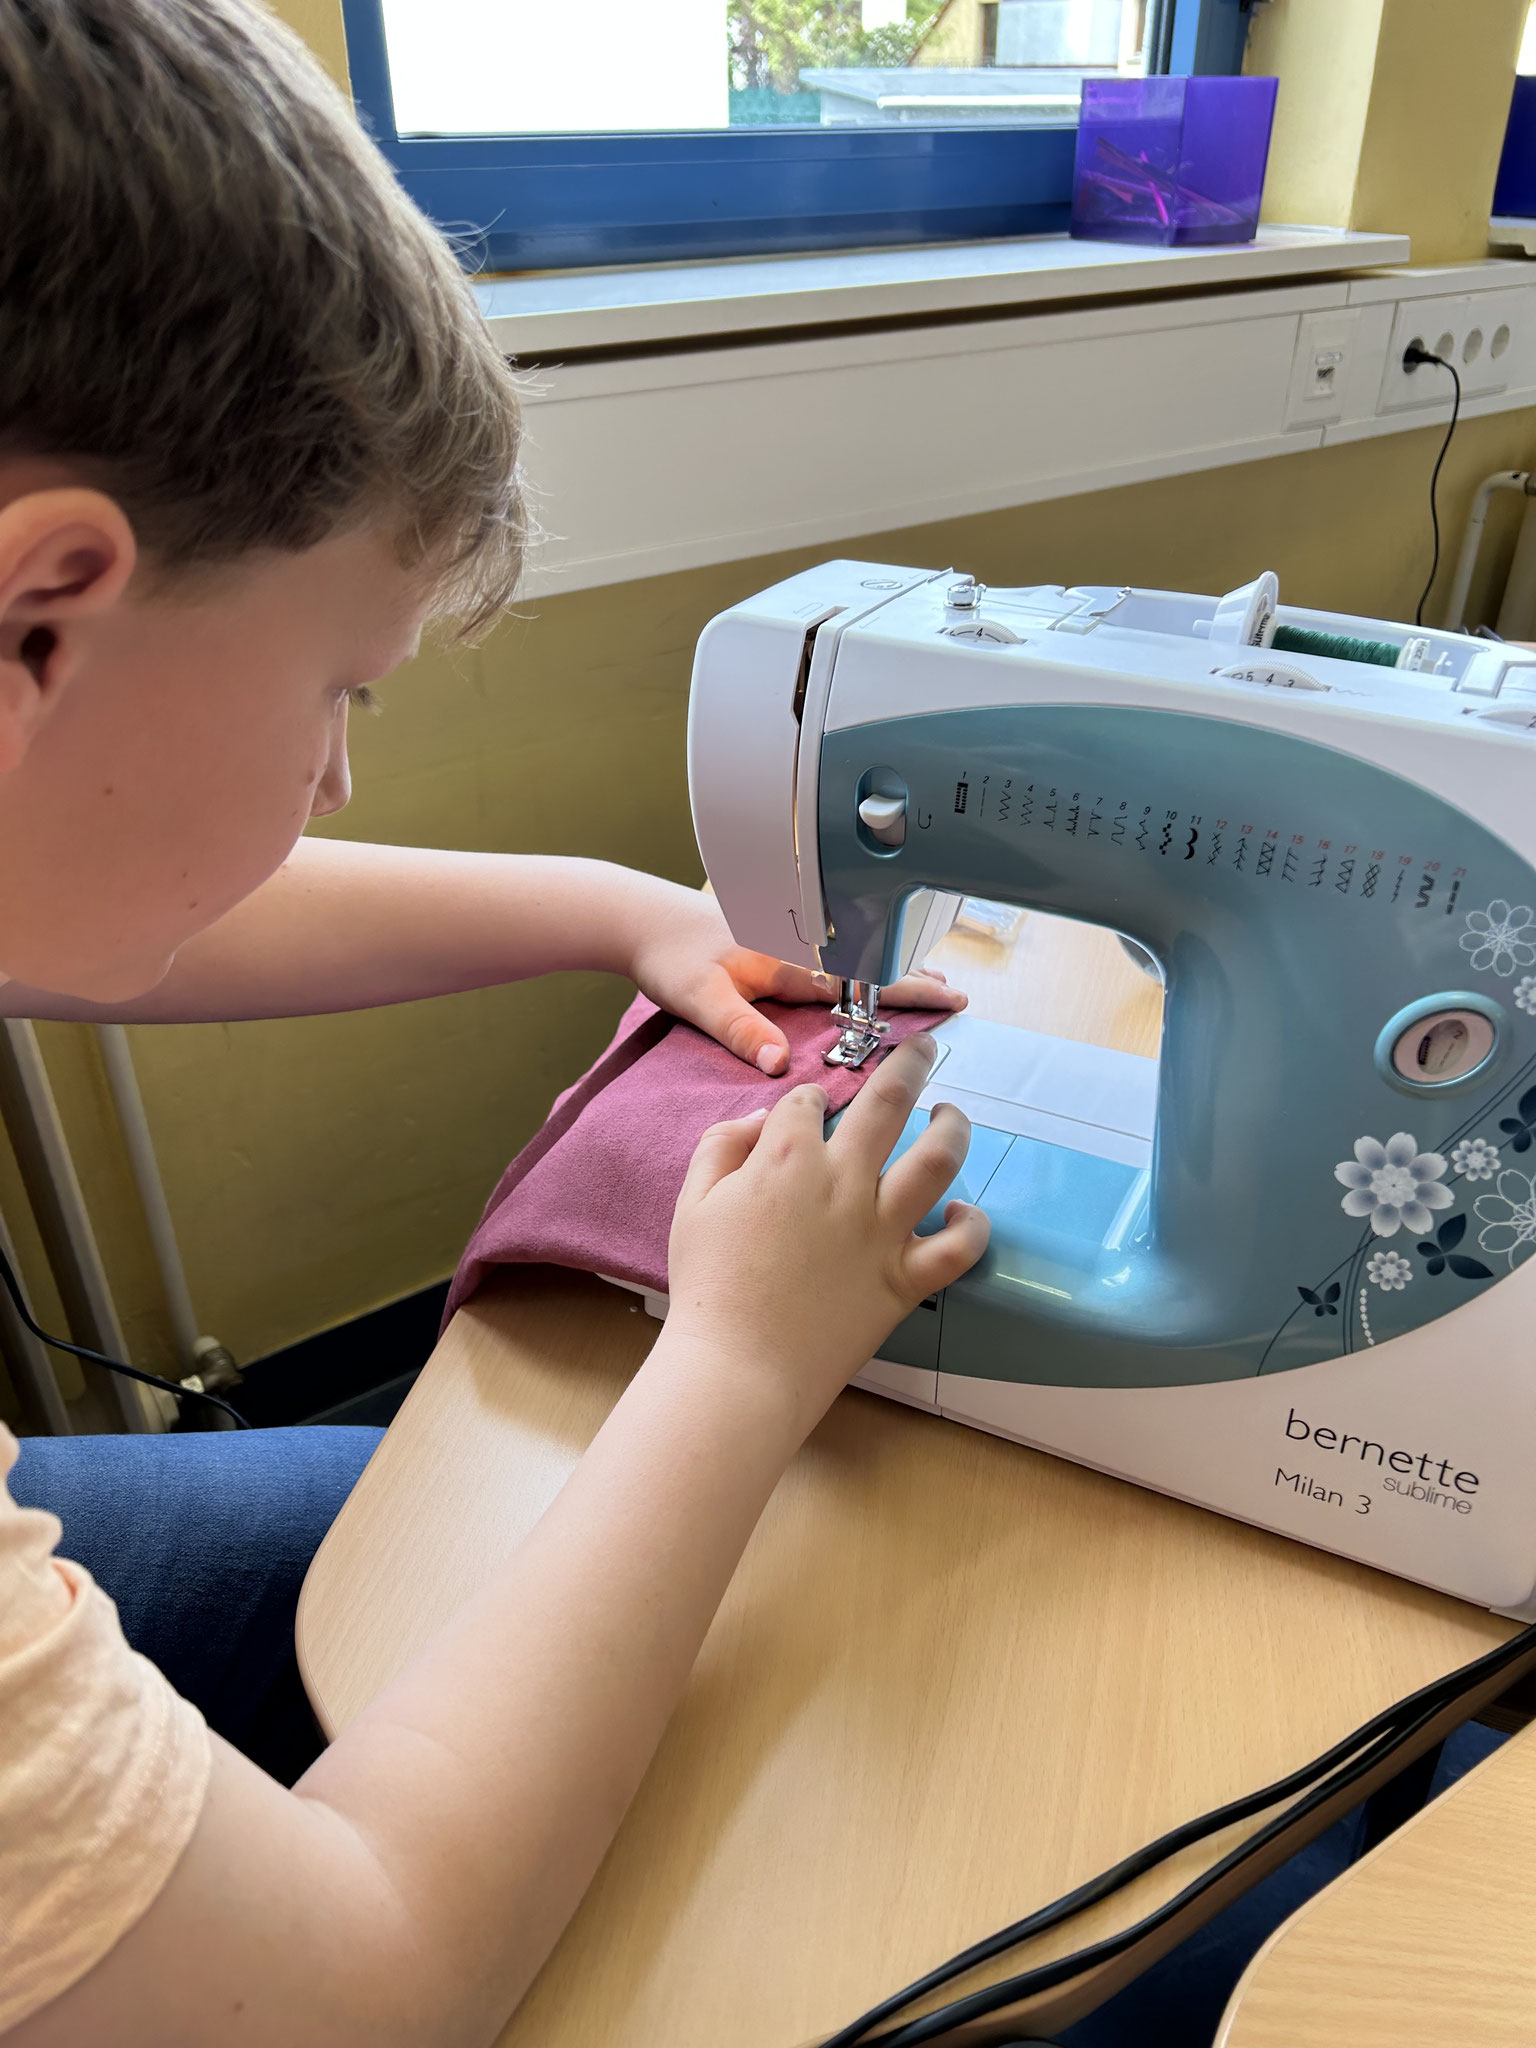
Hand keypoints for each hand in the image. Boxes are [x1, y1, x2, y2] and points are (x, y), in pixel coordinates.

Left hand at [627, 886, 964, 1075]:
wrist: (640, 919)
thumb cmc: (668, 955)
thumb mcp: (698, 996)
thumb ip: (739, 1028)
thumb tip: (780, 1063)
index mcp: (786, 953)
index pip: (858, 975)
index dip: (904, 988)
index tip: (944, 997)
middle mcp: (795, 941)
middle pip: (868, 959)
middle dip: (912, 973)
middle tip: (955, 994)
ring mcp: (788, 937)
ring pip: (855, 952)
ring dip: (891, 964)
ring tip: (930, 980)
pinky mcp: (776, 939)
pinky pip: (834, 951)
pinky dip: (863, 959)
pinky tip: (872, 969)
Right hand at [661, 1035, 989, 1431]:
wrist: (737, 1367)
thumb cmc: (709, 1287)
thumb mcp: (692, 1202)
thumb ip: (723, 1147)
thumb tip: (763, 1120)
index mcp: (786, 1159)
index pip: (808, 1101)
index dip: (809, 1099)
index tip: (809, 1111)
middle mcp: (843, 1182)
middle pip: (890, 1100)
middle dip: (910, 1063)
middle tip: (922, 1048)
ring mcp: (881, 1230)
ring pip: (940, 1158)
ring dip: (953, 1126)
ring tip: (952, 1114)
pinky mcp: (905, 1279)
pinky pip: (959, 1247)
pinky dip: (971, 1225)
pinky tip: (962, 1211)